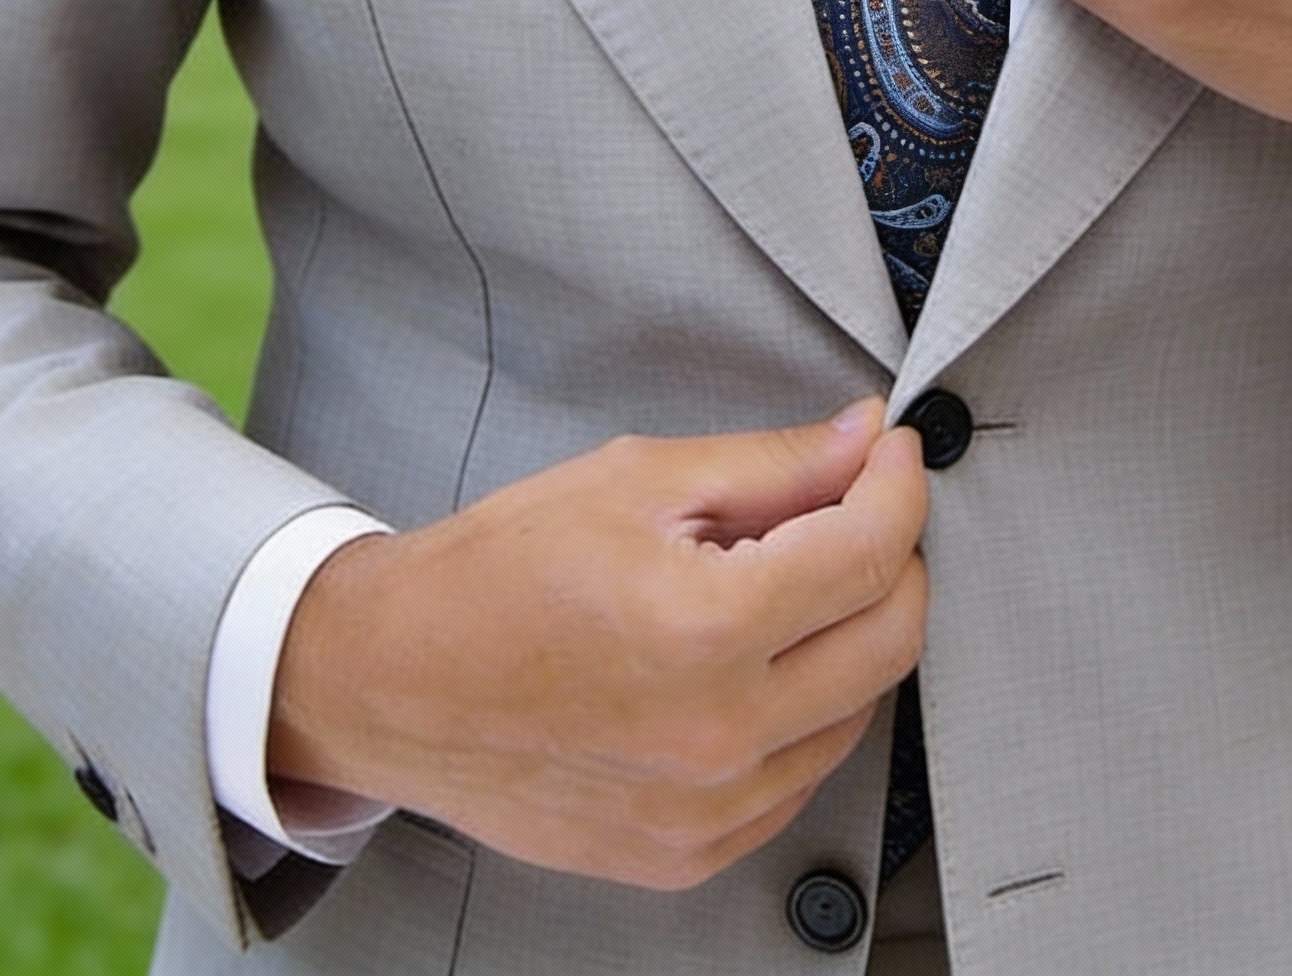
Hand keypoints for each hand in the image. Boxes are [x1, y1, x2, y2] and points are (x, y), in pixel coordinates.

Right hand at [268, 401, 928, 890]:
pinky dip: (806, 709)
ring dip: (851, 634)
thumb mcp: (637, 480)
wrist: (393, 683)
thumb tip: (865, 440)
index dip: (898, 485)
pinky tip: (754, 660)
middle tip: (855, 507)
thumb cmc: (497, 574)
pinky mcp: (689, 852)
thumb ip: (772, 464)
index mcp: (704, 628)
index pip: (871, 551)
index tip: (891, 454)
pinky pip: (801, 774)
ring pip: (859, 710)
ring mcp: (706, 810)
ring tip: (782, 583)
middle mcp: (717, 734)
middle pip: (892, 638)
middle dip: (894, 555)